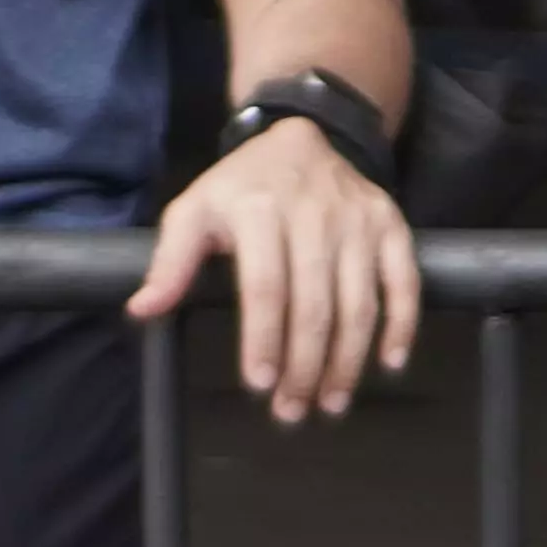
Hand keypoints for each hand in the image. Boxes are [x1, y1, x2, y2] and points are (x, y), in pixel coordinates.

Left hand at [133, 117, 420, 422]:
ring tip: (330, 403)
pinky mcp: (390, 226)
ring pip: (360, 302)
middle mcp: (314, 216)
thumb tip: (143, 310)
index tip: (259, 384)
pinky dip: (402, 325)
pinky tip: (389, 364)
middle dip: (304, 365)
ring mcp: (358, 222)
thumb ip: (170, 261)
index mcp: (259, 212)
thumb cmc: (240, 187)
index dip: (263, 338)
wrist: (302, 136)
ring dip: (347, 360)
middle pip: (314, 304)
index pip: (265, 286)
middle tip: (291, 410)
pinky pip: (403, 281)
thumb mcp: (193, 211)